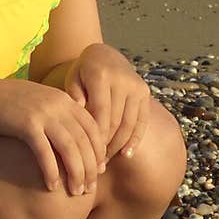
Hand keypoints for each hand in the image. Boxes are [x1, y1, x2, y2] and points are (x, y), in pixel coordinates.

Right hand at [0, 79, 105, 195]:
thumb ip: (60, 117)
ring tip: (75, 191)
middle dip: (90, 167)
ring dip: (75, 172)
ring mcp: (42, 113)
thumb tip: (78, 143)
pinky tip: (52, 186)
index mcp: (64, 99)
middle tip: (89, 188)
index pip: (92, 127)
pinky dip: (51, 170)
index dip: (99, 150)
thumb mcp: (40, 105)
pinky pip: (44, 151)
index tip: (99, 171)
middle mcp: (57, 104)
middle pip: (84, 140)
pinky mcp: (26, 124)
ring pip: (69, 147)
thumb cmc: (11, 107)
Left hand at [63, 43, 151, 161]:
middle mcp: (122, 80)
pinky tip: (126, 154)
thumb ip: (74, 99)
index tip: (86, 155)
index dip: (95, 136)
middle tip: (94, 164)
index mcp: (101, 76)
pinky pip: (142, 120)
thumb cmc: (83, 72)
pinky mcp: (145, 92)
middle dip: (105, 145)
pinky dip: (135, 139)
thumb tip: (81, 124)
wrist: (105, 54)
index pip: (100, 113)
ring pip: (129, 123)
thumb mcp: (73, 80)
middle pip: (115, 121)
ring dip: (118, 145)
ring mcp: (136, 86)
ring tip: (106, 161)